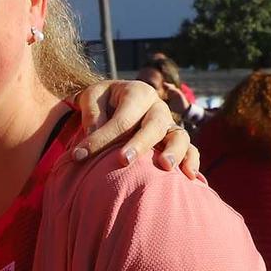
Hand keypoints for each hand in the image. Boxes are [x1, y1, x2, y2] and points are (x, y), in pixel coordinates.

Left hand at [66, 79, 199, 178]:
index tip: (79, 155)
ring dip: (174, 152)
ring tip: (165, 167)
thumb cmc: (102, 100)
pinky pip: (191, 149)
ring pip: (178, 136)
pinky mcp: (175, 139)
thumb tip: (92, 137)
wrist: (116, 100)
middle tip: (124, 160)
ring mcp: (169, 124)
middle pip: (154, 126)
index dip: (101, 138)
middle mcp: (158, 107)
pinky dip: (192, 161)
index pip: (122, 119)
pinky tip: (190, 177)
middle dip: (139, 144)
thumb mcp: (91, 97)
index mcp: (138, 92)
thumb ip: (92, 114)